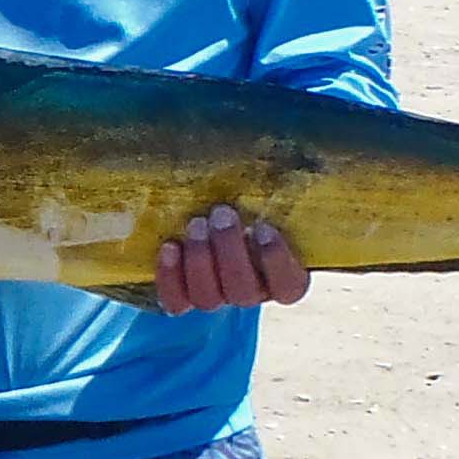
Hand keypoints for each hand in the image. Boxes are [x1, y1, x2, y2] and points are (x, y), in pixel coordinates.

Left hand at [155, 204, 307, 313]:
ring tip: (196, 224)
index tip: (263, 227)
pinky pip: (176, 302)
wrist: (210, 220)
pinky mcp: (185, 298)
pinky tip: (170, 247)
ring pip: (209, 298)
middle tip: (222, 214)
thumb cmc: (248, 206)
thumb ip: (271, 192)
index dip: (276, 261)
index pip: (289, 286)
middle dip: (229, 250)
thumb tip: (284, 157)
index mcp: (284, 276)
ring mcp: (217, 298)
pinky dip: (170, 276)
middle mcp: (252, 292)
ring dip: (200, 259)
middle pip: (243, 290)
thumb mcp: (264, 199)